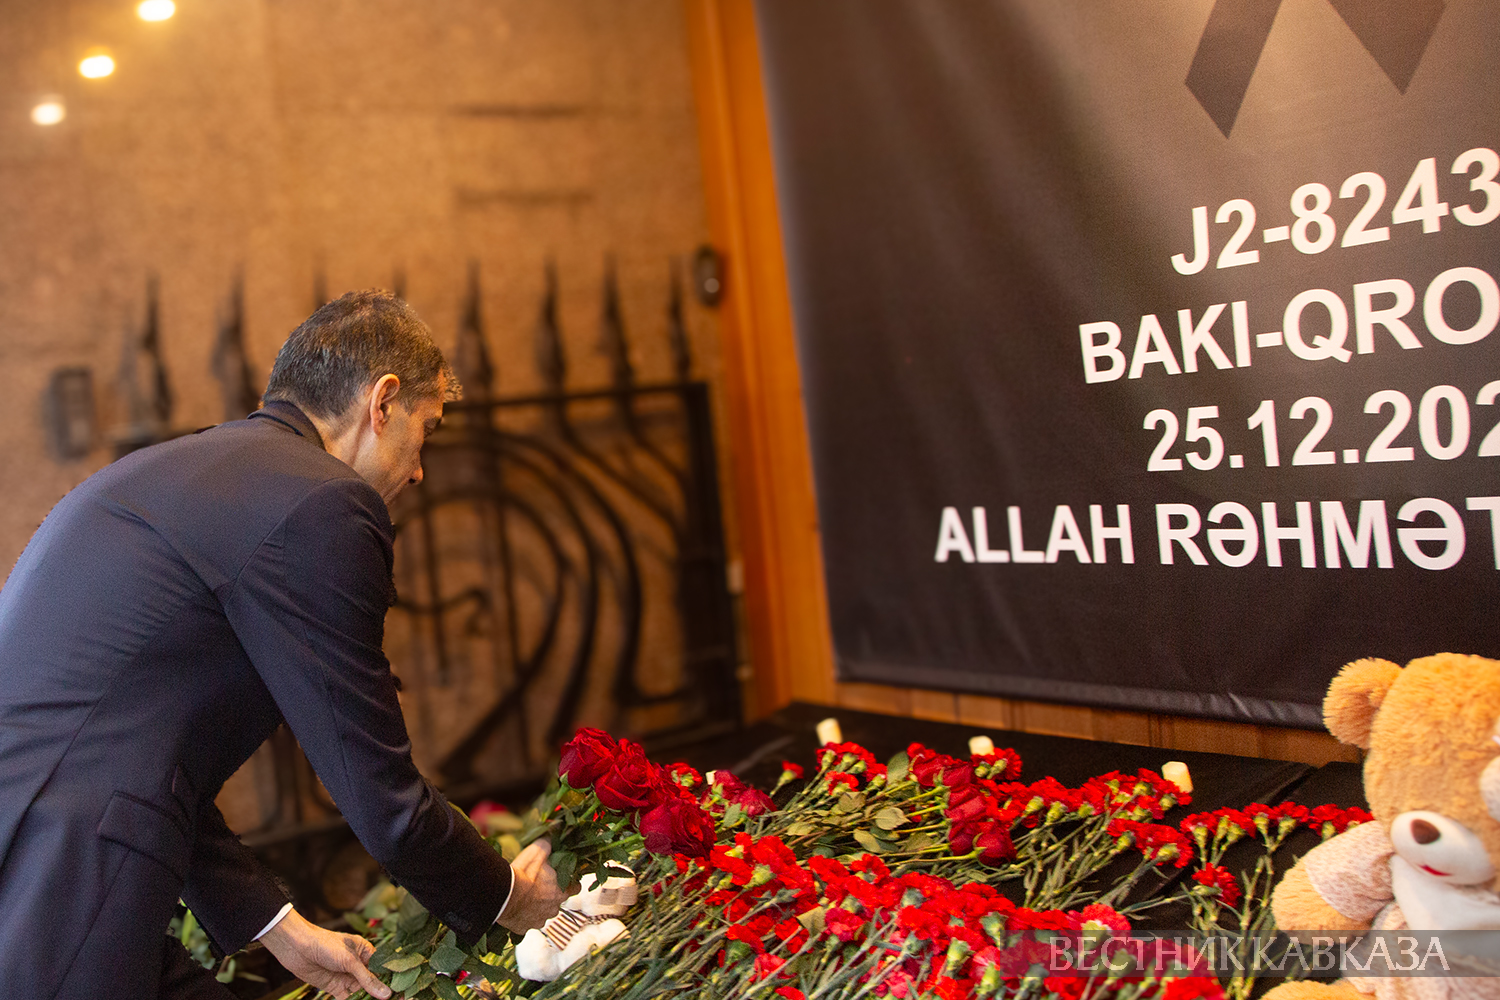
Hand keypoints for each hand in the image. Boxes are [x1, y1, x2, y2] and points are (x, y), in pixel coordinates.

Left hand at [260, 908, 392, 999]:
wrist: (296, 948)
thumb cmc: (325, 944)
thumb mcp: (349, 961)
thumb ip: (367, 980)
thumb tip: (386, 994)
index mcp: (366, 952)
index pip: (383, 970)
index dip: (392, 981)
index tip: (401, 993)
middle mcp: (359, 966)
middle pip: (374, 984)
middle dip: (381, 994)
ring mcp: (347, 977)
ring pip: (362, 993)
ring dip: (368, 999)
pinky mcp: (336, 988)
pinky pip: (348, 999)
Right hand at [496, 838, 572, 932]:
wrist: (503, 895)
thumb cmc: (522, 874)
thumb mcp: (537, 852)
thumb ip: (547, 845)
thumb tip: (551, 836)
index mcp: (561, 892)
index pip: (575, 888)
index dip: (570, 883)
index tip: (564, 879)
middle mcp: (553, 909)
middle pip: (557, 901)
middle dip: (550, 895)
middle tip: (537, 885)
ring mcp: (539, 920)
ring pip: (543, 913)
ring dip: (537, 906)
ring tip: (524, 897)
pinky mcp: (525, 928)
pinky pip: (527, 922)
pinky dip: (524, 917)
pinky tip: (516, 908)